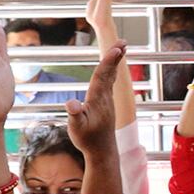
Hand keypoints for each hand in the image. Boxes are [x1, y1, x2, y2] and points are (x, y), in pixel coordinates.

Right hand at [65, 41, 126, 159]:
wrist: (102, 152)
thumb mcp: (76, 128)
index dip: (108, 61)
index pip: (102, 76)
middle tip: (123, 41)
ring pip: (112, 76)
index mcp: (97, 99)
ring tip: (121, 47)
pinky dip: (112, 71)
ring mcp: (107, 100)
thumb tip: (70, 103)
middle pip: (110, 72)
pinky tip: (113, 67)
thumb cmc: (88, 139)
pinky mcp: (107, 104)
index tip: (116, 48)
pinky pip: (110, 82)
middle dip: (116, 56)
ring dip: (115, 61)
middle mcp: (105, 97)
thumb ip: (74, 114)